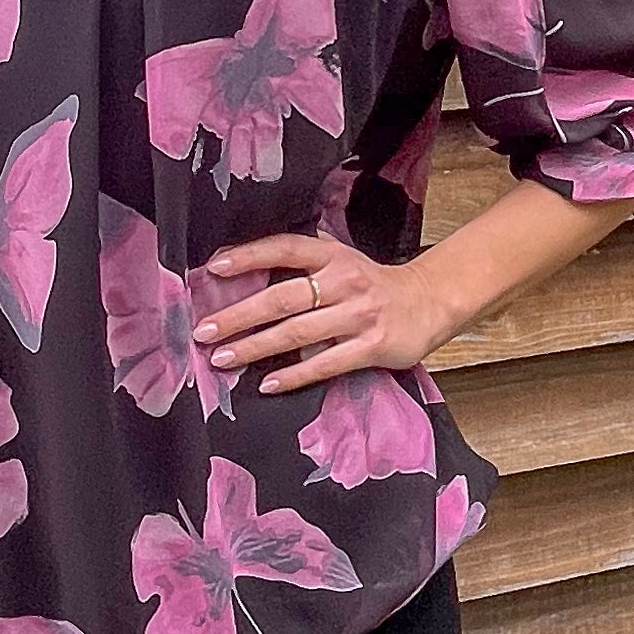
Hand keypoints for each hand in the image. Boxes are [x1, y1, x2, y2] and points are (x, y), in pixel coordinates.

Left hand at [193, 234, 454, 395]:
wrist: (428, 302)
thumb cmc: (372, 285)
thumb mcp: (341, 261)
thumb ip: (302, 264)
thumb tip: (242, 268)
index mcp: (333, 256)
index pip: (284, 249)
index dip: (249, 256)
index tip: (213, 268)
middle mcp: (344, 281)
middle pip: (282, 298)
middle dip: (239, 316)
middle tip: (204, 331)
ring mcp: (359, 315)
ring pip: (298, 333)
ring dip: (256, 347)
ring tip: (223, 358)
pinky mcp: (372, 347)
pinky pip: (326, 363)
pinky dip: (295, 376)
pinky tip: (268, 384)